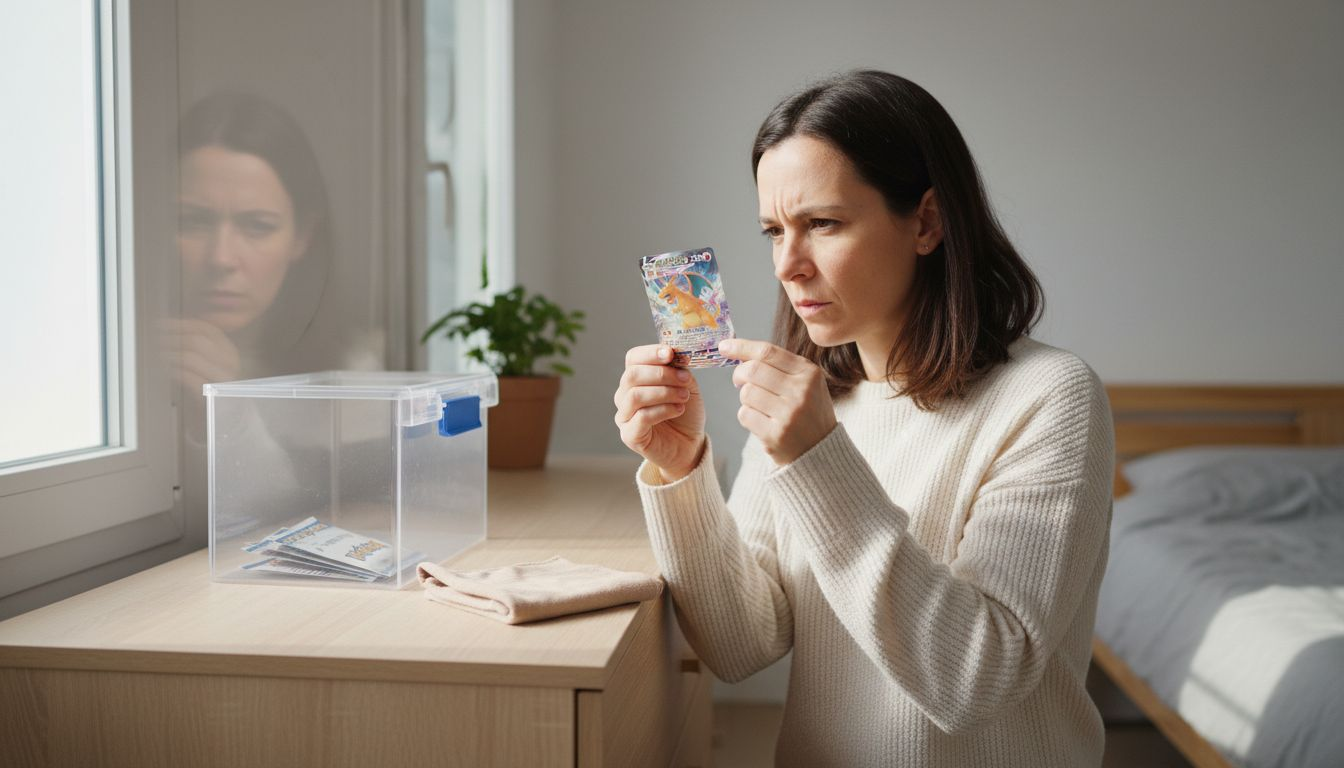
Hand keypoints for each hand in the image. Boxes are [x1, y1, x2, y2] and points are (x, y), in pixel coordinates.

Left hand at [161, 317, 241, 393]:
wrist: (226, 415)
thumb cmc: (215, 389)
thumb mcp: (214, 365)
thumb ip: (203, 346)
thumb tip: (180, 326)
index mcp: (229, 352)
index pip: (207, 329)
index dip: (182, 324)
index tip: (164, 324)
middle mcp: (229, 363)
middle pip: (197, 340)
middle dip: (173, 337)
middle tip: (157, 338)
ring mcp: (221, 378)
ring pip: (191, 357)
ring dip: (172, 354)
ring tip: (161, 354)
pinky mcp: (210, 393)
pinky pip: (188, 376)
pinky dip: (176, 371)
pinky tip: (169, 370)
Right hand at [614, 345, 705, 481]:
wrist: (690, 444)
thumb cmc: (685, 413)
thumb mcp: (686, 385)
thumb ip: (678, 369)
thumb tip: (673, 352)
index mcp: (636, 379)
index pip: (633, 358)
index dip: (650, 353)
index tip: (671, 353)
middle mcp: (624, 395)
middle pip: (632, 375)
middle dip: (661, 374)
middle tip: (685, 379)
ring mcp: (624, 416)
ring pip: (635, 395)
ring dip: (664, 392)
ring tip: (684, 397)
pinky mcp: (629, 435)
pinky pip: (641, 417)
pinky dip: (663, 410)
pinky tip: (678, 410)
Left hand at [720, 338, 835, 465]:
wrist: (821, 450)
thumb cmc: (807, 412)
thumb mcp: (805, 383)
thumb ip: (778, 366)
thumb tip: (740, 353)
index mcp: (809, 373)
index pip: (768, 352)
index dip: (742, 347)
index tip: (724, 346)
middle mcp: (801, 391)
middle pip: (753, 370)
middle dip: (739, 374)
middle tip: (739, 381)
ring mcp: (789, 414)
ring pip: (746, 393)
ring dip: (745, 398)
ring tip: (758, 405)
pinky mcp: (776, 435)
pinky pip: (745, 415)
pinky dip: (747, 415)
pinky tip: (761, 420)